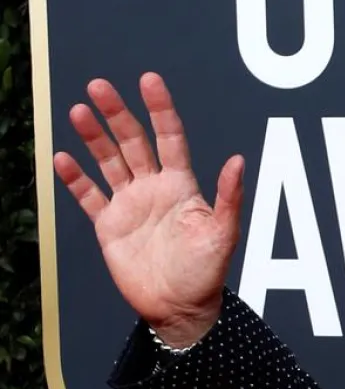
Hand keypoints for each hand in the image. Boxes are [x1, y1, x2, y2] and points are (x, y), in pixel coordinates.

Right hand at [52, 74, 244, 347]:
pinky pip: (89, 196)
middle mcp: (154, 188)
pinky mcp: (109, 226)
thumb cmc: (207, 271)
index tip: (148, 81)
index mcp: (182, 185)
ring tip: (77, 111)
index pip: (170, 136)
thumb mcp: (223, 233)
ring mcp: (130, 204)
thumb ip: (228, 197)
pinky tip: (63, 157)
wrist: (179, 308)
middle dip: (117, 113)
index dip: (159, 108)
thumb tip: (238, 160)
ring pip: (108, 162)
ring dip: (93, 137)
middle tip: (99, 85)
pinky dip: (75, 178)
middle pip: (133, 141)